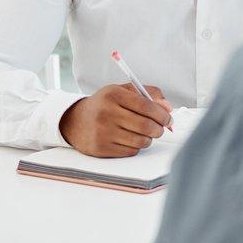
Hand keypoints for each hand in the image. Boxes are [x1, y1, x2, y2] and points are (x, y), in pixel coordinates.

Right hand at [58, 83, 172, 157]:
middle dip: (159, 129)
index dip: (163, 115)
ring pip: (141, 141)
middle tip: (159, 128)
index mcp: (114, 95)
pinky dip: (136, 146)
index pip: (147, 106)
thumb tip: (168, 107)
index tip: (168, 119)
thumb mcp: (123, 91)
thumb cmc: (105, 105)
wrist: (74, 120)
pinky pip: (131, 151)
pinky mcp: (100, 148)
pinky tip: (129, 139)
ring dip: (148, 138)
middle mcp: (106, 113)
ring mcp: (102, 132)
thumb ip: (149, 94)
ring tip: (144, 133)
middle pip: (146, 126)